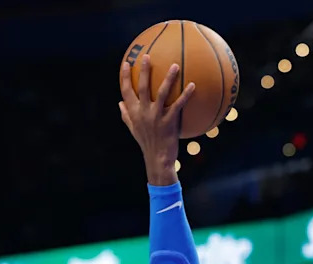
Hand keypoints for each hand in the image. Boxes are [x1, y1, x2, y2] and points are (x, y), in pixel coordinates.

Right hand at [119, 54, 195, 183]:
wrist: (157, 158)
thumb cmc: (146, 143)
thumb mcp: (133, 129)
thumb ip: (126, 115)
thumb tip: (119, 102)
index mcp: (133, 112)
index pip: (125, 91)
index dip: (124, 76)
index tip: (126, 63)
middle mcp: (143, 112)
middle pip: (141, 87)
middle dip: (143, 70)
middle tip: (147, 56)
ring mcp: (156, 116)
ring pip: (161, 92)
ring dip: (168, 78)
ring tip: (175, 65)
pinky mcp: (169, 122)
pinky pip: (178, 105)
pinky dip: (185, 95)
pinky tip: (193, 85)